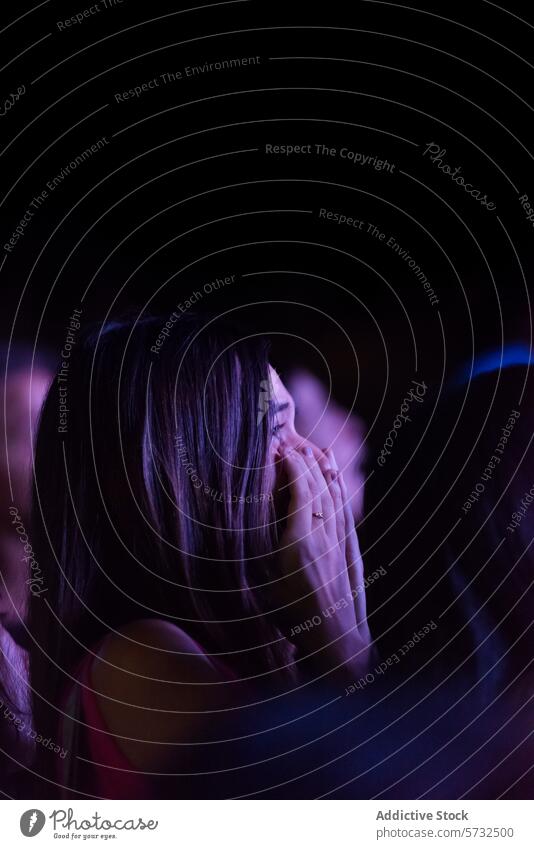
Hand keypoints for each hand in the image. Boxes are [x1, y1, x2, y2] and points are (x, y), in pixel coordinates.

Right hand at [274, 445, 372, 680]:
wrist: (336, 642)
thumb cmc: (292, 618)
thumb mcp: (262, 586)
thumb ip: (253, 552)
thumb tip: (234, 527)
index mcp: (299, 544)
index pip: (300, 491)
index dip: (291, 466)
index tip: (278, 450)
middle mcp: (323, 538)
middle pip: (318, 487)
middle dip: (304, 460)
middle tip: (288, 443)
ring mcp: (340, 542)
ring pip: (335, 495)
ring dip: (322, 469)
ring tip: (310, 448)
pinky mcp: (351, 549)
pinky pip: (345, 509)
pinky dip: (338, 487)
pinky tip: (333, 475)